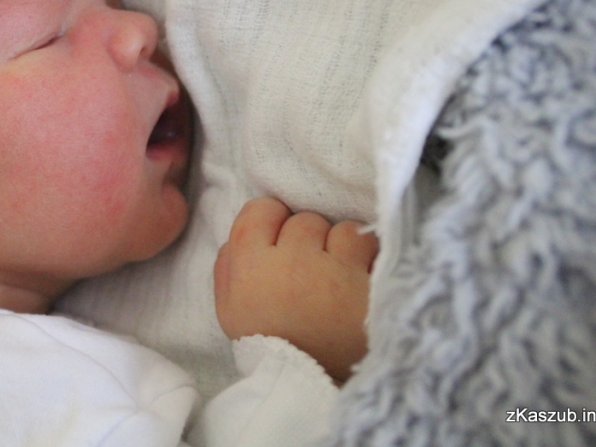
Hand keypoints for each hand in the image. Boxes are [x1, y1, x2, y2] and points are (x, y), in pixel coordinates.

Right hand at [213, 197, 377, 382]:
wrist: (310, 386)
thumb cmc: (268, 343)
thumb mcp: (229, 310)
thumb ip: (228, 265)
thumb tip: (241, 234)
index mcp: (251, 264)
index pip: (261, 208)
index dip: (272, 223)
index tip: (279, 243)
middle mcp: (291, 259)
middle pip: (303, 220)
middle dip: (307, 240)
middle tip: (309, 269)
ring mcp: (332, 269)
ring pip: (339, 228)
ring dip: (340, 247)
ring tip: (338, 275)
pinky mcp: (366, 282)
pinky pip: (368, 243)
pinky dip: (366, 257)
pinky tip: (359, 280)